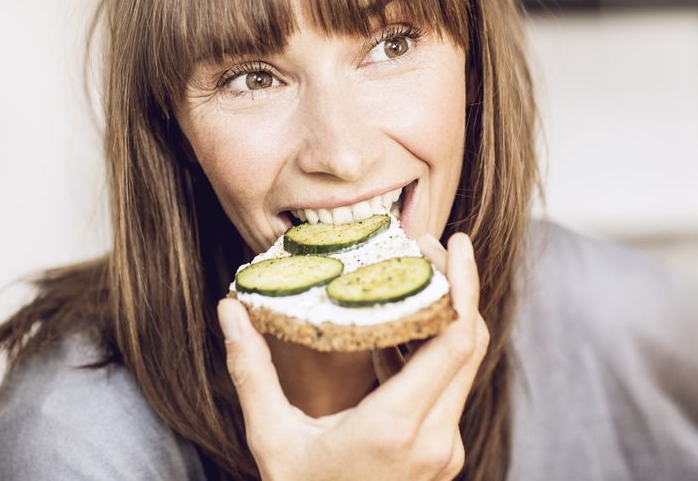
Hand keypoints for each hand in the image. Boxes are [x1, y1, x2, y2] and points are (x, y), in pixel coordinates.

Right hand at [217, 232, 488, 480]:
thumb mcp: (270, 438)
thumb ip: (251, 371)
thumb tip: (229, 311)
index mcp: (395, 429)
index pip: (454, 342)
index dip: (463, 286)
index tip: (453, 243)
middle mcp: (434, 438)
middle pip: (468, 344)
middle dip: (457, 287)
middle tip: (425, 245)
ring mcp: (444, 450)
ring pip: (462, 365)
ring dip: (446, 316)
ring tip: (411, 276)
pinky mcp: (442, 453)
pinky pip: (448, 387)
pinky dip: (431, 350)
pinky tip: (397, 328)